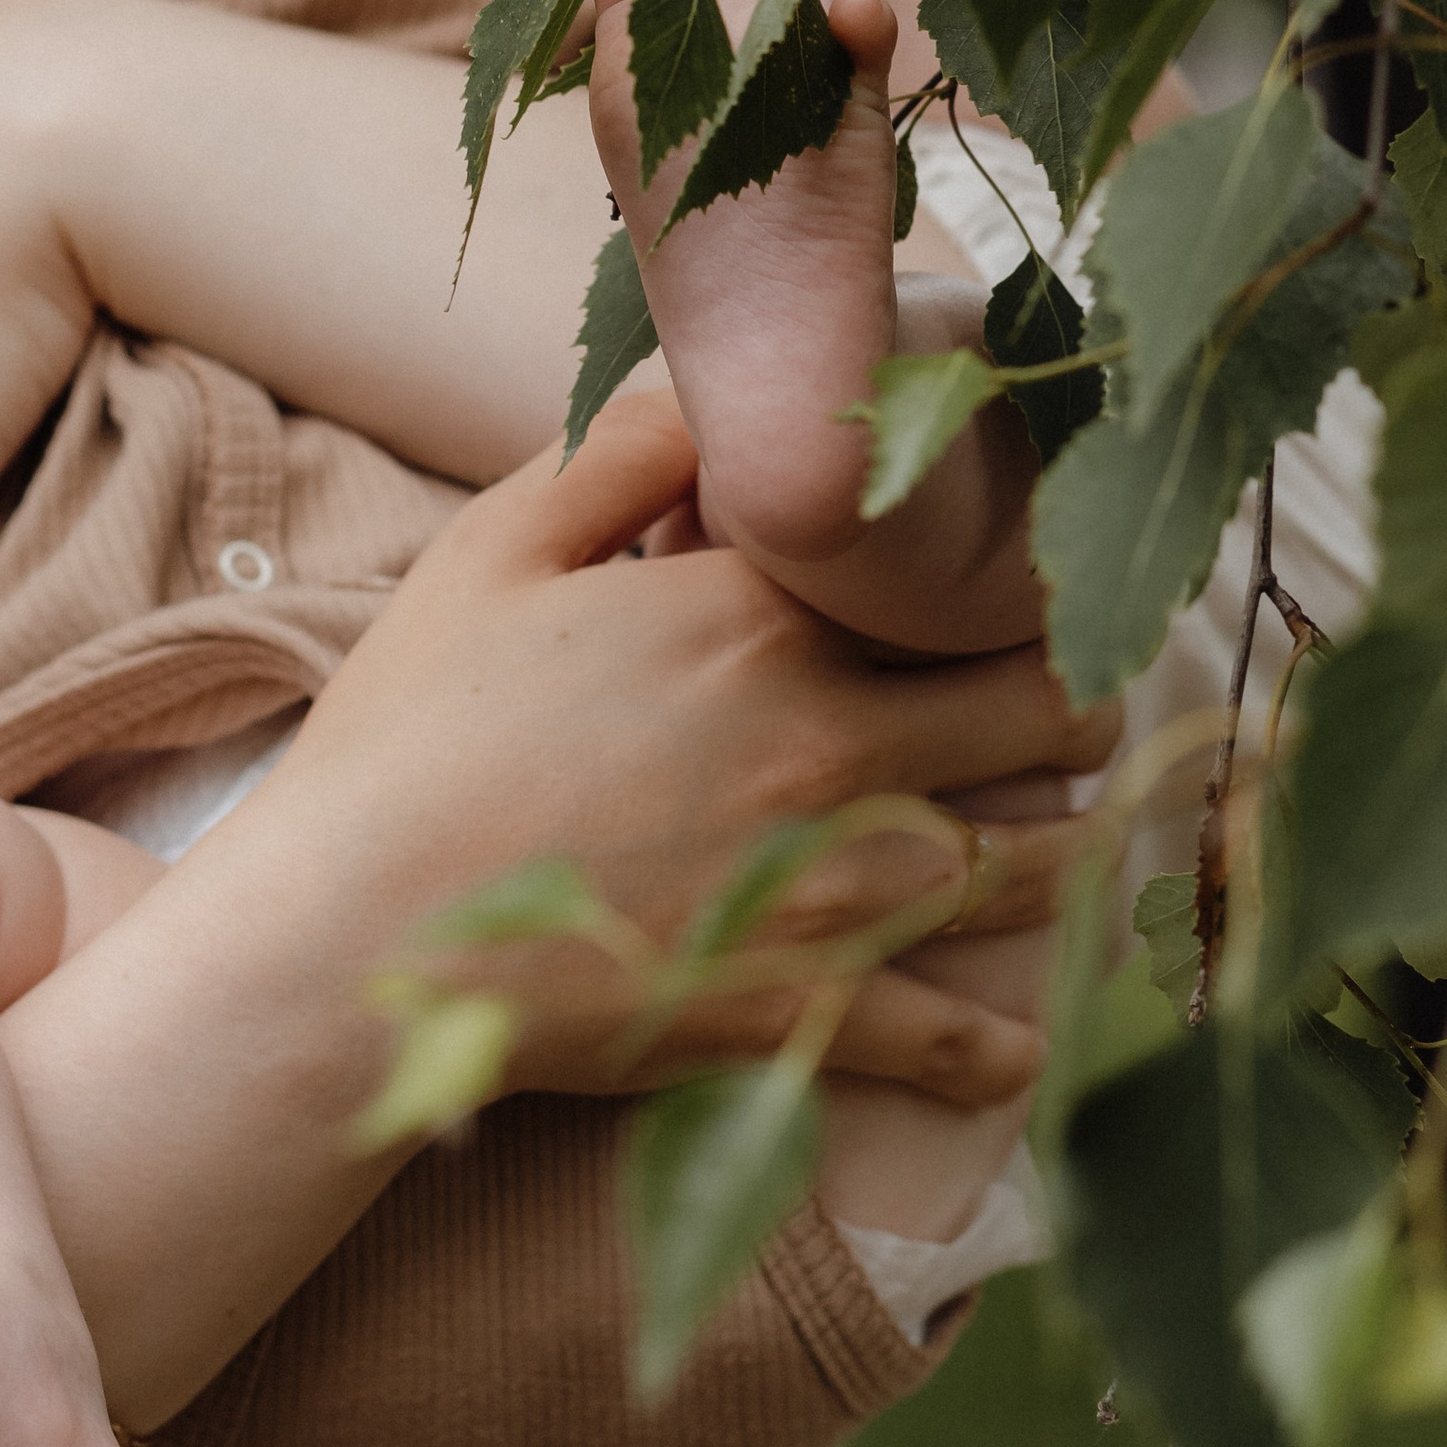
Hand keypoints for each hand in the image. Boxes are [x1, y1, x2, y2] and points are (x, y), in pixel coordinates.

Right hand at [276, 392, 1117, 1108]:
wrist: (353, 934)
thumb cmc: (409, 732)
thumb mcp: (498, 545)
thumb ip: (624, 451)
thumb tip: (725, 399)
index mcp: (763, 618)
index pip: (948, 579)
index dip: (994, 576)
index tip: (1021, 576)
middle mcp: (831, 742)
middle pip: (1035, 714)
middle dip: (1073, 704)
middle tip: (1083, 708)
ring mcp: (827, 885)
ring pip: (1028, 863)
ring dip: (1075, 846)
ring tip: (1093, 837)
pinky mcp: (799, 1007)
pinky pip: (948, 1037)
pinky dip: (999, 1046)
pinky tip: (1020, 1045)